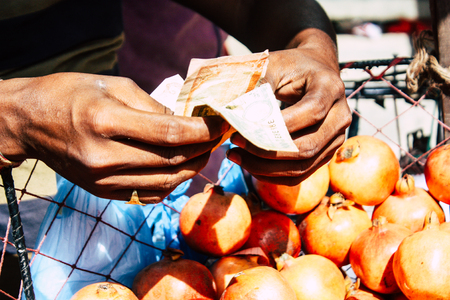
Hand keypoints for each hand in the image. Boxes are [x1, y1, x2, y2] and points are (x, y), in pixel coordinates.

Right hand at [0, 73, 228, 202]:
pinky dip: (173, 183)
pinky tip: (182, 167)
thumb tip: (187, 123)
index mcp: (105, 122)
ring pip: (166, 183)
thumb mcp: (114, 86)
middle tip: (219, 137)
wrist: (30, 122)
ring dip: (193, 167)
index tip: (221, 124)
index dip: (203, 130)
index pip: (170, 133)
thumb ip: (154, 107)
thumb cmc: (71, 95)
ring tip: (206, 151)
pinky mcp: (102, 192)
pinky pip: (150, 194)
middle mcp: (104, 158)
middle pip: (172, 161)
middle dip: (204, 149)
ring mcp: (102, 181)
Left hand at [227, 29, 351, 184]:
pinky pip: (300, 173)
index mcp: (331, 87)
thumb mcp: (273, 65)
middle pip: (308, 146)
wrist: (313, 69)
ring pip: (303, 165)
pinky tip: (249, 164)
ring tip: (236, 156)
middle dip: (266, 152)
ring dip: (265, 167)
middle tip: (233, 146)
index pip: (311, 113)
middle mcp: (341, 115)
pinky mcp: (326, 153)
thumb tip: (231, 113)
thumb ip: (257, 84)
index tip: (242, 130)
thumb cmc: (290, 66)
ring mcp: (336, 138)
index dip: (278, 126)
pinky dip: (273, 174)